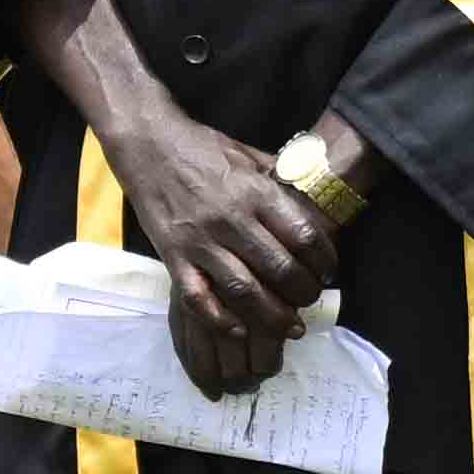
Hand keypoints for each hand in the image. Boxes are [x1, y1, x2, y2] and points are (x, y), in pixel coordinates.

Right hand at [110, 110, 336, 398]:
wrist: (146, 142)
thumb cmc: (203, 147)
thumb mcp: (251, 155)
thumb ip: (282, 179)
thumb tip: (317, 193)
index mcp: (256, 193)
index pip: (305, 237)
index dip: (324, 261)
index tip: (327, 272)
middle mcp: (231, 219)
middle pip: (280, 269)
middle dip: (303, 293)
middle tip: (310, 300)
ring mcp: (200, 241)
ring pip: (244, 290)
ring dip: (272, 315)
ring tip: (290, 327)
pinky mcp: (172, 255)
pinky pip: (198, 297)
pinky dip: (220, 319)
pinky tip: (241, 331)